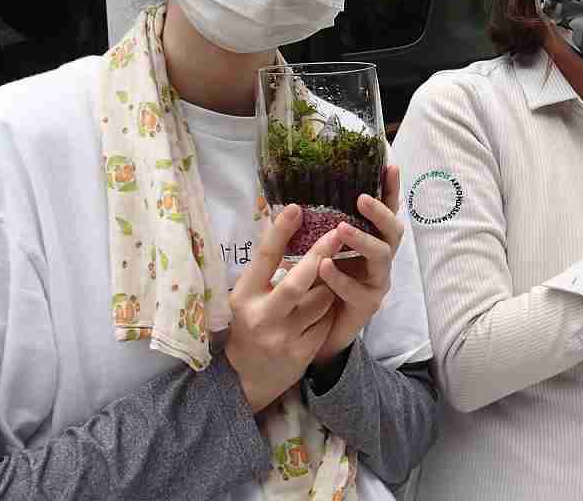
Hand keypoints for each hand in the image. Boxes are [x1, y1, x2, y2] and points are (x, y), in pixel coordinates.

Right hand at [226, 205, 341, 412]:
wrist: (248, 375)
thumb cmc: (252, 321)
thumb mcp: (249, 295)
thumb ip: (267, 269)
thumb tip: (292, 224)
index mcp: (244, 295)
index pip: (263, 258)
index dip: (280, 232)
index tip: (296, 208)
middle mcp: (261, 316)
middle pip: (297, 281)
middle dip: (320, 255)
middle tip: (338, 233)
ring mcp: (283, 336)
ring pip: (321, 300)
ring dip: (328, 288)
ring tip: (322, 287)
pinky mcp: (301, 352)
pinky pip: (326, 321)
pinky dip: (328, 312)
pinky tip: (319, 315)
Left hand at [313, 165, 403, 365]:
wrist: (317, 330)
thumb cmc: (319, 283)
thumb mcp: (316, 250)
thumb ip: (315, 229)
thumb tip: (294, 197)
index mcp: (371, 240)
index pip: (385, 210)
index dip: (390, 189)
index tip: (389, 165)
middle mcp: (380, 258)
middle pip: (393, 231)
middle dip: (380, 213)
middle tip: (361, 199)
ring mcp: (377, 281)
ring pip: (382, 257)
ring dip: (362, 240)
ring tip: (341, 229)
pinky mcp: (368, 305)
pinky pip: (359, 289)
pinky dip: (342, 277)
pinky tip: (325, 267)